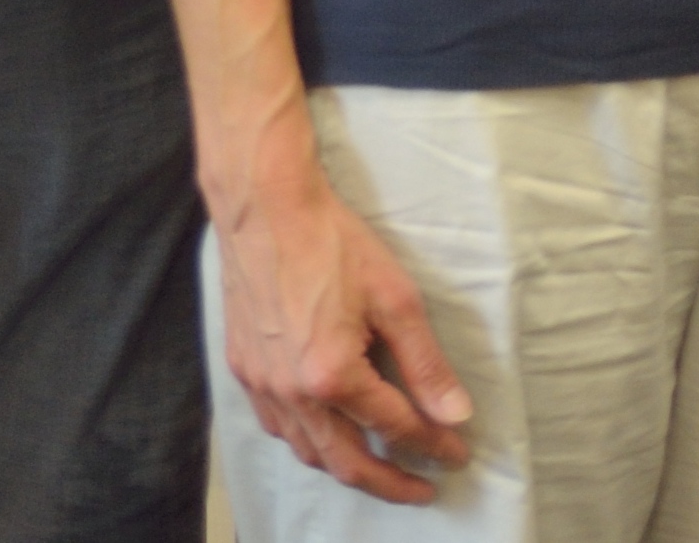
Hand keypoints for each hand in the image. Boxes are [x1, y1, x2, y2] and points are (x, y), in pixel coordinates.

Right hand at [216, 159, 477, 503]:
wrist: (266, 207)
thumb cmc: (332, 242)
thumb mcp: (396, 298)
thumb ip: (425, 364)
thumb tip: (454, 413)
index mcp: (332, 375)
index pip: (393, 428)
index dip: (432, 445)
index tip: (456, 455)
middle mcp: (290, 392)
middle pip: (344, 461)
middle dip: (389, 483)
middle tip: (421, 490)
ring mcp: (260, 384)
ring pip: (306, 451)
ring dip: (345, 467)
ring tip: (378, 470)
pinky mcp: (242, 369)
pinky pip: (277, 427)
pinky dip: (307, 443)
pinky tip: (325, 435)